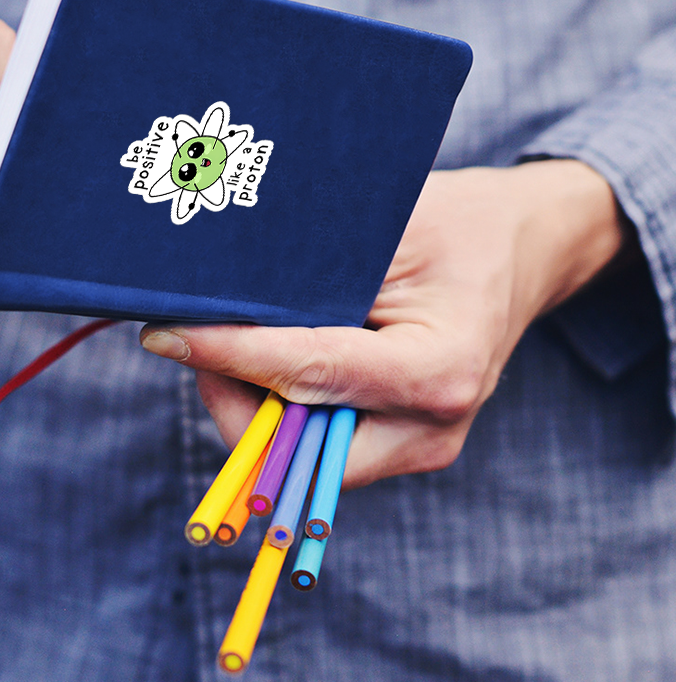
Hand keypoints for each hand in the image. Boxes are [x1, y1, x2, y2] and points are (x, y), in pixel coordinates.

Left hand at [140, 161, 632, 488]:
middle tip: (192, 335)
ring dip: (247, 404)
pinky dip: (275, 407)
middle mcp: (432, 429)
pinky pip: (315, 445)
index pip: (309, 377)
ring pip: (296, 458)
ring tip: (225, 339)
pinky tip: (262, 356)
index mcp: (439, 368)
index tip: (162, 335)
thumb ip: (304, 276)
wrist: (518, 246)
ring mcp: (419, 446)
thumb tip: (211, 301)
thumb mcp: (383, 228)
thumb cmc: (455, 223)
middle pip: (294, 448)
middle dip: (230, 396)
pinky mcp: (401, 444)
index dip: (226, 356)